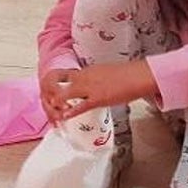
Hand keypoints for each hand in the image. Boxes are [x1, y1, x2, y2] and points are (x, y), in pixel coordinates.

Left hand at [41, 62, 156, 120]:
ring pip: (64, 95)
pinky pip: (80, 106)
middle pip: (57, 84)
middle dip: (50, 96)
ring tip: (54, 115)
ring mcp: (90, 87)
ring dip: (57, 106)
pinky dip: (70, 112)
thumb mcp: (104, 74)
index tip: (51, 96)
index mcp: (86, 71)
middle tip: (49, 108)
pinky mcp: (98, 98)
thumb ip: (93, 80)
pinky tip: (65, 117)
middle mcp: (84, 77)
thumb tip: (90, 89)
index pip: (62, 76)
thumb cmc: (126, 75)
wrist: (138, 76)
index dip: (54, 87)